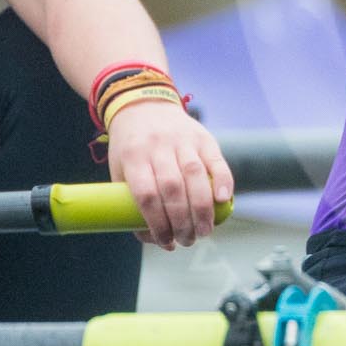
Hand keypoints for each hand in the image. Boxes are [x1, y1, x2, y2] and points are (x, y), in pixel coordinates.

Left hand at [103, 101, 233, 248]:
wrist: (143, 105)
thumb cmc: (130, 148)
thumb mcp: (121, 171)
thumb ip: (133, 204)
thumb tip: (158, 240)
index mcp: (133, 158)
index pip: (146, 195)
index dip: (157, 223)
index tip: (165, 241)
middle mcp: (158, 147)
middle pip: (173, 189)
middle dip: (182, 221)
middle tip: (188, 240)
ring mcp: (182, 140)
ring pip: (195, 176)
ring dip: (202, 209)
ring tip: (205, 231)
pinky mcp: (203, 137)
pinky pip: (216, 160)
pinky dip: (223, 181)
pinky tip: (223, 200)